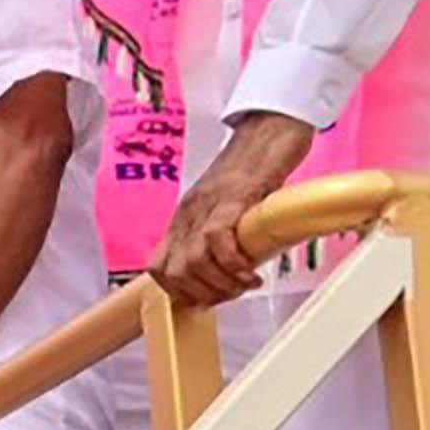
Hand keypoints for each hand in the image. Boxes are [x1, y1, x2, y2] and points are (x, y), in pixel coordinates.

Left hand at [156, 112, 319, 309]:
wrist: (271, 130)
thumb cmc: (256, 170)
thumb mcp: (229, 209)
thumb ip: (220, 238)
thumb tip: (223, 274)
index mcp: (184, 218)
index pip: (157, 268)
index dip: (179, 293)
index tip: (209, 299)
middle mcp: (189, 213)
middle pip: (172, 273)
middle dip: (202, 294)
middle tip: (232, 293)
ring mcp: (208, 204)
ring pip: (191, 263)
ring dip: (220, 285)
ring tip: (245, 284)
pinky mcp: (234, 196)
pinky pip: (217, 240)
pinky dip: (233, 265)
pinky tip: (251, 272)